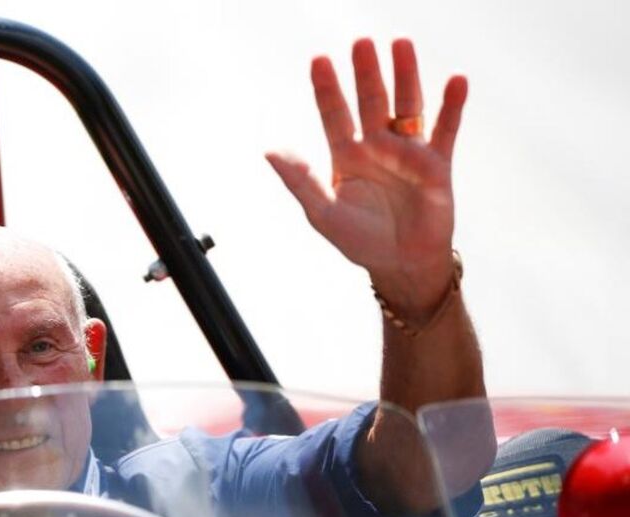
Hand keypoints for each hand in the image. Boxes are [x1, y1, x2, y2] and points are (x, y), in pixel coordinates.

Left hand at [267, 38, 467, 320]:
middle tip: (361, 41)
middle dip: (366, 72)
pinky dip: (452, 106)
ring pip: (407, 104)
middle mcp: (377, 146)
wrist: (401, 265)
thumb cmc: (360, 241)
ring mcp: (408, 152)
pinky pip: (445, 129)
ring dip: (405, 75)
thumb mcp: (323, 212)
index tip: (319, 59)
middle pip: (371, 100)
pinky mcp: (437, 164)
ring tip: (401, 43)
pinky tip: (456, 80)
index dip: (327, 88)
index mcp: (346, 156)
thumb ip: (299, 180)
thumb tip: (269, 150)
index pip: (334, 114)